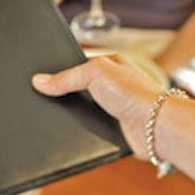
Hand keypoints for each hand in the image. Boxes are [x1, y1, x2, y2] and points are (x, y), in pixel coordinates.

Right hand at [32, 57, 163, 159]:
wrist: (156, 127)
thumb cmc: (135, 93)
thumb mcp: (95, 73)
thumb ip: (66, 77)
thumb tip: (39, 81)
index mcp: (109, 65)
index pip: (77, 64)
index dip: (59, 71)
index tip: (40, 79)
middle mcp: (112, 85)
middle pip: (78, 89)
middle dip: (63, 94)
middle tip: (43, 98)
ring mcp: (112, 108)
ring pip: (82, 110)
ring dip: (72, 114)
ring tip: (53, 115)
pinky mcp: (112, 129)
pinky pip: (89, 128)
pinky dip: (80, 130)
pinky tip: (70, 130)